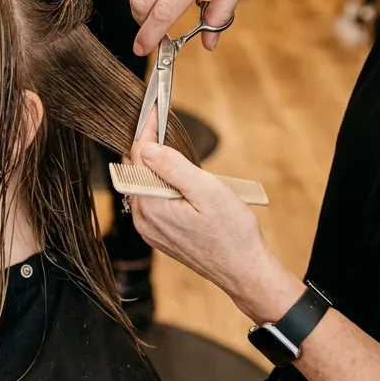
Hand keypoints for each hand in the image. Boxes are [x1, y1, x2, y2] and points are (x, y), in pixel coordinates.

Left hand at [127, 113, 279, 320]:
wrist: (244, 271)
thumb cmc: (232, 233)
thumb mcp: (207, 191)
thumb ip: (173, 167)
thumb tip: (147, 147)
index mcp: (150, 206)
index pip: (138, 158)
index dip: (146, 131)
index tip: (154, 110)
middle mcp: (143, 219)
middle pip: (135, 171)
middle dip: (146, 145)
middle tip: (159, 122)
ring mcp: (150, 229)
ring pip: (142, 185)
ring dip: (152, 164)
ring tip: (167, 144)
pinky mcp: (160, 234)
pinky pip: (150, 200)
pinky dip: (158, 182)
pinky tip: (174, 175)